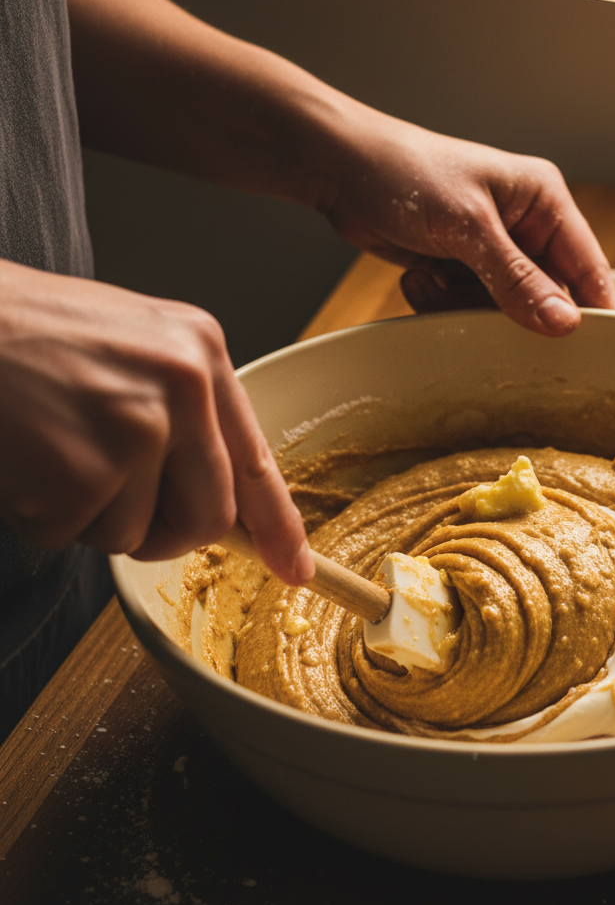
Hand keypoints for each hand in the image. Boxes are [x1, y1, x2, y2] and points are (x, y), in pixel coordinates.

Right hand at [0, 261, 312, 582]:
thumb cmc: (25, 336)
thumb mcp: (130, 348)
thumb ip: (182, 412)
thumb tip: (216, 501)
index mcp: (201, 351)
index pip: (255, 458)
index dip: (278, 523)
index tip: (297, 569)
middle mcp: (185, 385)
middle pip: (210, 516)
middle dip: (163, 533)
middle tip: (107, 497)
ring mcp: (139, 427)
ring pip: (137, 535)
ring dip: (88, 515)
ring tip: (50, 447)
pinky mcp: (85, 470)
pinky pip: (75, 536)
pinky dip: (41, 516)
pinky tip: (22, 458)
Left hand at [320, 107, 614, 335]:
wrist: (338, 169)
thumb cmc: (404, 172)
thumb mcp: (467, 227)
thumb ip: (518, 279)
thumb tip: (565, 323)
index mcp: (543, 201)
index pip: (588, 268)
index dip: (589, 313)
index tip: (585, 354)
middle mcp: (524, 226)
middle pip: (544, 298)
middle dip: (507, 311)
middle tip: (475, 305)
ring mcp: (491, 250)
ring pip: (503, 311)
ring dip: (464, 306)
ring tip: (432, 276)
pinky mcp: (461, 268)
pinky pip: (468, 308)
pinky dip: (442, 302)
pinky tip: (419, 274)